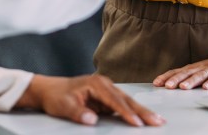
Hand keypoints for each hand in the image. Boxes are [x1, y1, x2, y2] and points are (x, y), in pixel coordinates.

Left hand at [16, 74, 164, 126]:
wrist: (50, 89)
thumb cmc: (57, 96)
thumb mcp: (64, 106)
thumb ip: (79, 113)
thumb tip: (93, 120)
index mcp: (97, 84)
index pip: (115, 101)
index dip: (127, 113)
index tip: (137, 124)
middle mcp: (105, 84)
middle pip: (127, 99)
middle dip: (143, 111)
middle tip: (158, 121)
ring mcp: (107, 90)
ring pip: (128, 102)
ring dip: (142, 112)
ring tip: (157, 120)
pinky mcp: (106, 97)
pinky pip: (123, 105)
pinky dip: (134, 112)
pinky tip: (144, 118)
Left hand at [153, 27, 207, 90]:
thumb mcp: (198, 71)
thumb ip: (186, 76)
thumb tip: (169, 83)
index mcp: (193, 68)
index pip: (177, 71)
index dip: (167, 76)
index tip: (156, 83)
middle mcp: (201, 68)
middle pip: (186, 73)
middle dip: (176, 79)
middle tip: (167, 86)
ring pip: (200, 76)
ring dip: (191, 81)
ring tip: (184, 87)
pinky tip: (206, 87)